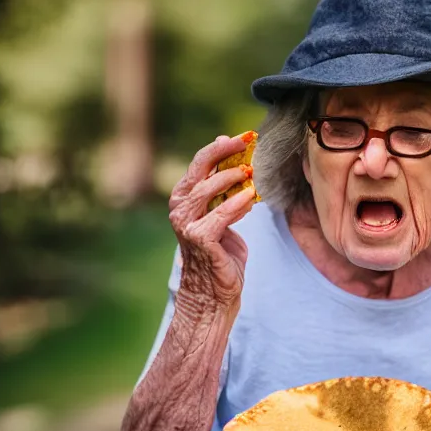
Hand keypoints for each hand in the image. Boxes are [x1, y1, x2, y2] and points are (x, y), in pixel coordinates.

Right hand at [169, 135, 255, 305]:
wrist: (213, 293)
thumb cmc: (220, 254)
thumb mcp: (223, 218)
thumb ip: (225, 193)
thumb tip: (236, 163)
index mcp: (184, 199)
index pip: (200, 164)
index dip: (221, 147)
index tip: (245, 138)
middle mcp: (180, 209)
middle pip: (199, 170)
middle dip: (224, 152)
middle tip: (247, 141)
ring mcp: (187, 224)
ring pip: (207, 190)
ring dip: (231, 177)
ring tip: (250, 172)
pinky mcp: (200, 239)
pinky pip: (220, 215)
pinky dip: (237, 203)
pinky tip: (251, 196)